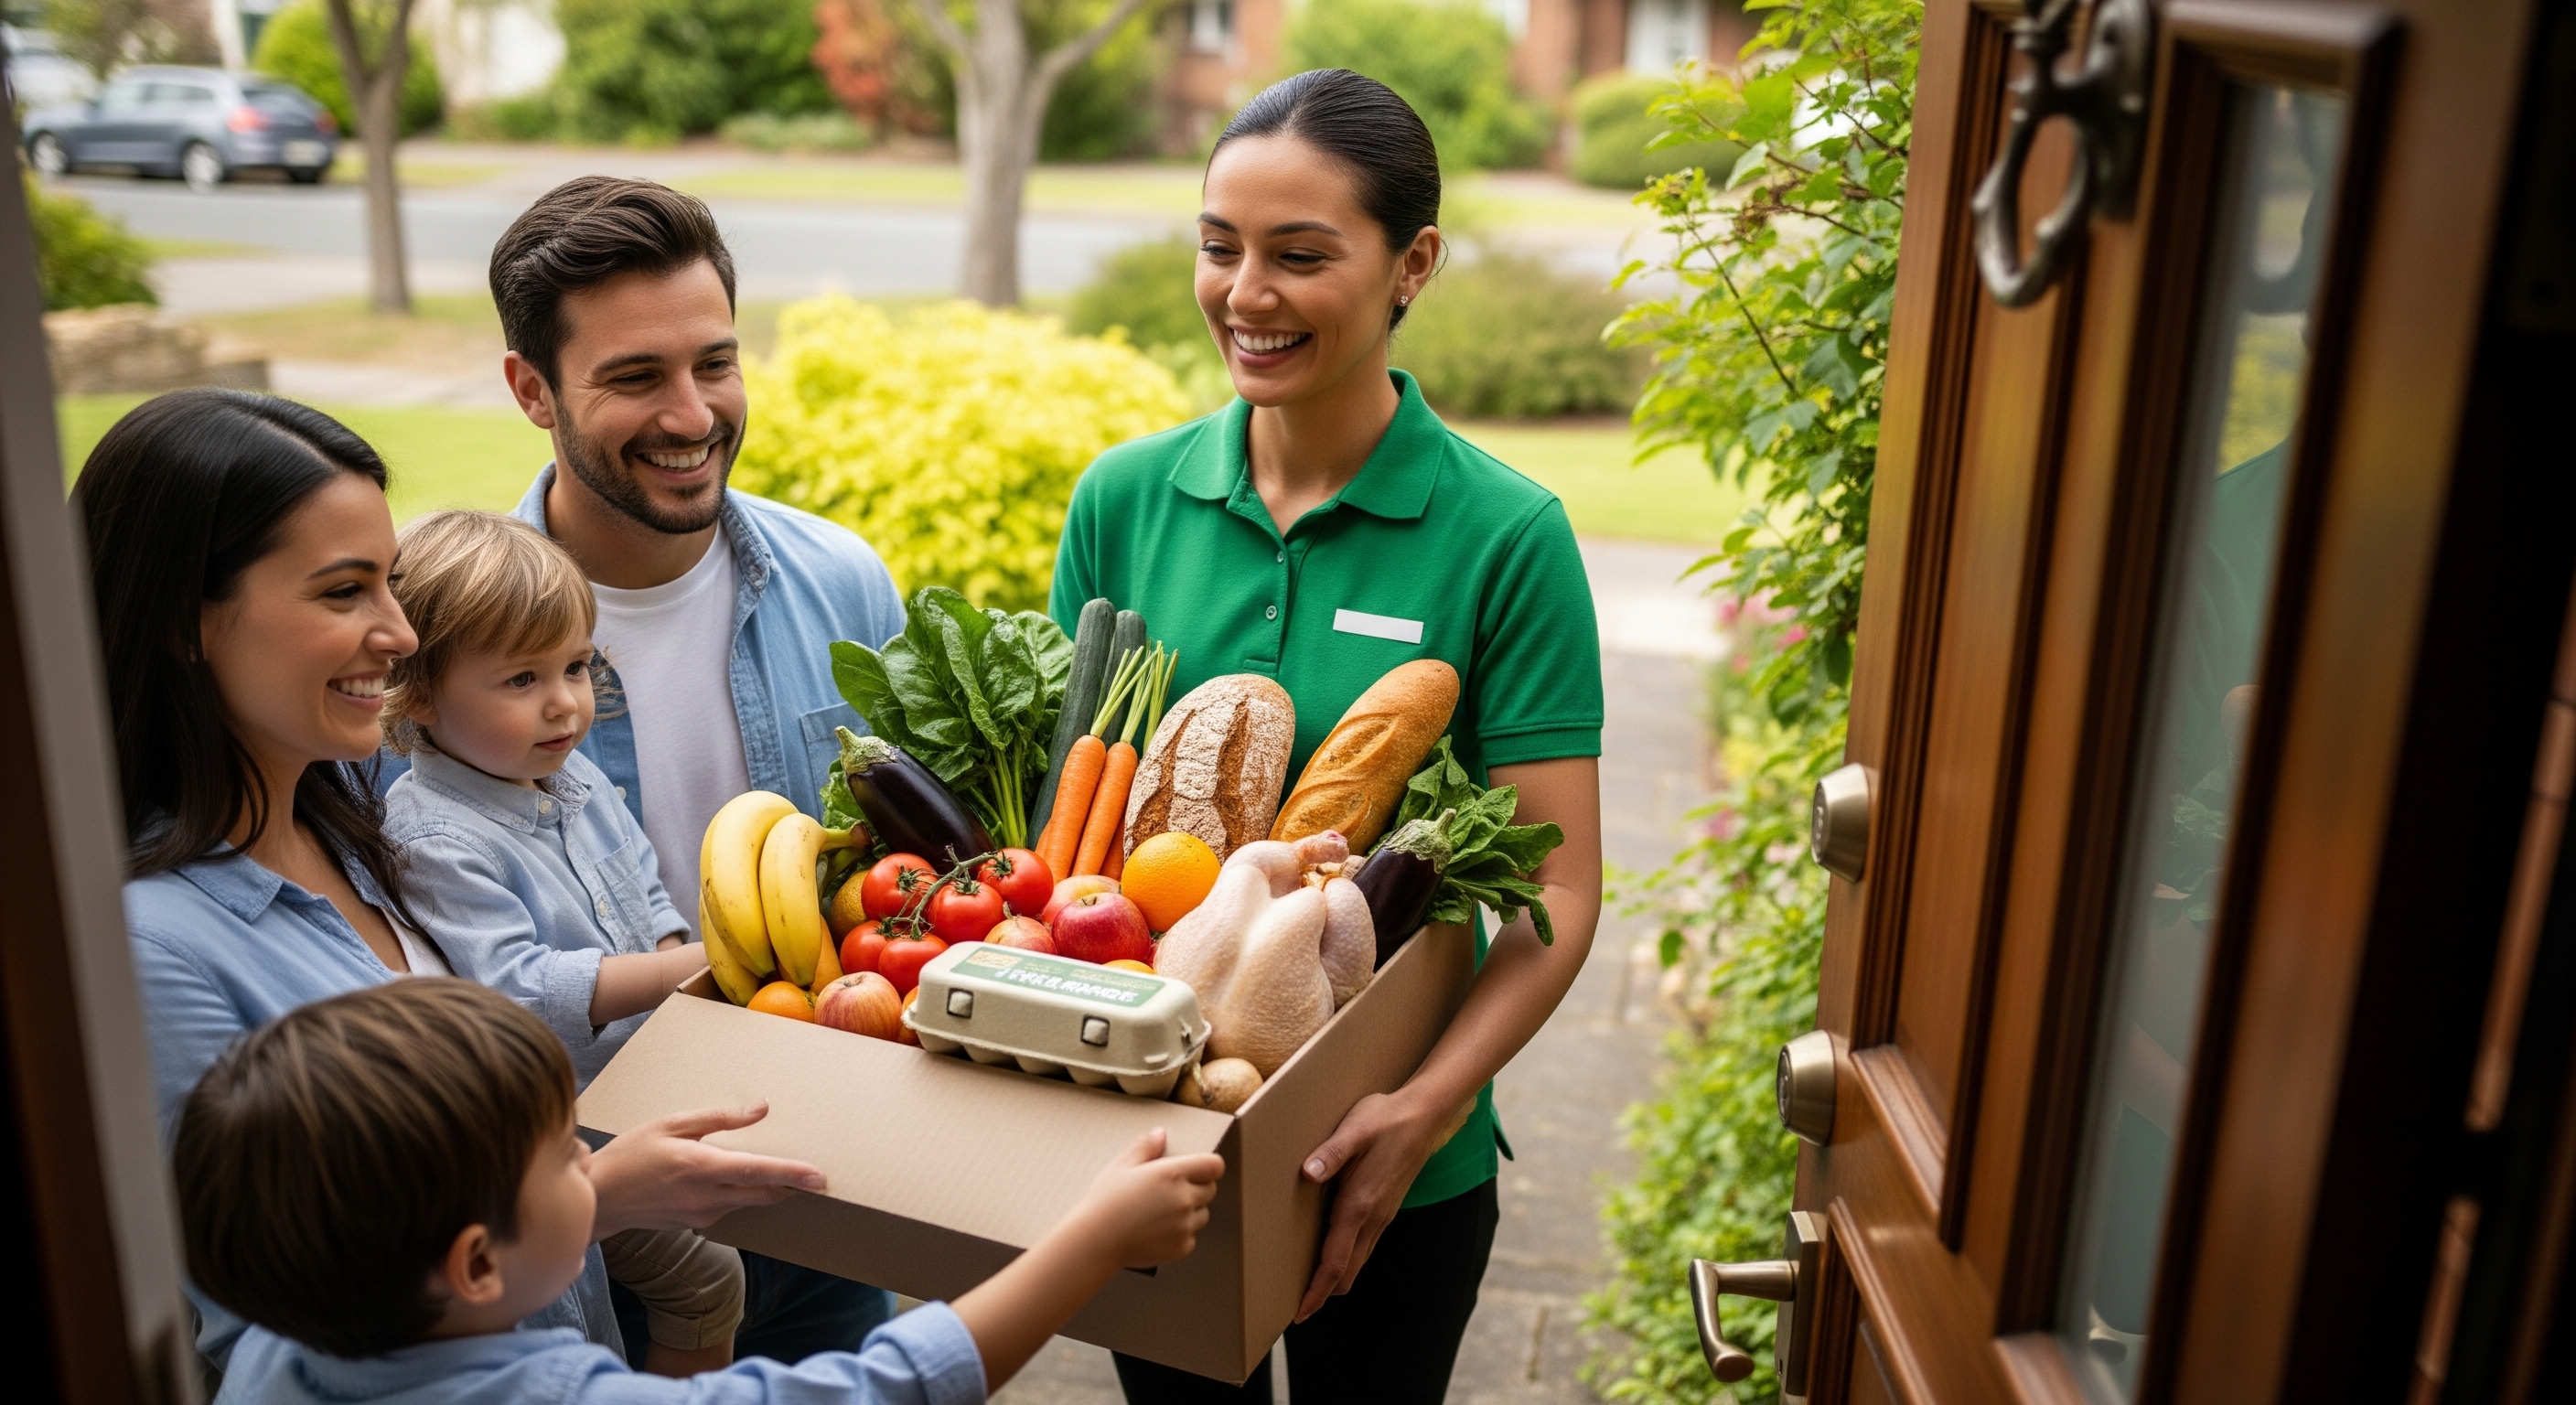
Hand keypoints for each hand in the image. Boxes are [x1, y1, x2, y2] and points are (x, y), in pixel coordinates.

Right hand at [587, 1102, 827, 1238]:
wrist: (599, 1199)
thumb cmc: (631, 1155)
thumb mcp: (672, 1125)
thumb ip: (720, 1118)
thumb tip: (761, 1109)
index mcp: (703, 1168)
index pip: (759, 1172)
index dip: (793, 1174)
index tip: (820, 1177)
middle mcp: (708, 1197)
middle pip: (765, 1194)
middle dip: (792, 1186)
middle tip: (815, 1175)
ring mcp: (703, 1215)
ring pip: (749, 1201)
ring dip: (766, 1188)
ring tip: (775, 1167)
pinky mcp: (697, 1224)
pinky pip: (729, 1207)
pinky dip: (740, 1193)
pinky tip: (732, 1178)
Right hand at [1073, 1128, 1225, 1268]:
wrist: (1096, 1241)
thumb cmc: (1105, 1201)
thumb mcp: (1121, 1166)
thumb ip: (1145, 1147)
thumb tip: (1161, 1133)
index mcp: (1172, 1174)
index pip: (1214, 1165)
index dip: (1209, 1166)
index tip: (1198, 1169)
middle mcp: (1184, 1199)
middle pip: (1211, 1190)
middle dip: (1197, 1187)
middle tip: (1171, 1191)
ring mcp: (1185, 1225)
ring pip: (1202, 1214)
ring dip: (1190, 1212)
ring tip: (1160, 1213)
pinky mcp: (1182, 1247)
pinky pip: (1191, 1237)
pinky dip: (1180, 1234)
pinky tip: (1156, 1231)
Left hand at [1295, 1089, 1452, 1319]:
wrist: (1424, 1114)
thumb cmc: (1386, 1118)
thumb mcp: (1355, 1128)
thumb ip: (1332, 1152)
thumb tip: (1308, 1173)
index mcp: (1360, 1204)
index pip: (1336, 1262)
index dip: (1317, 1291)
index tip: (1300, 1313)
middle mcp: (1373, 1218)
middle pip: (1347, 1272)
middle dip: (1323, 1293)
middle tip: (1296, 1307)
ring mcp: (1382, 1216)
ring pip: (1357, 1262)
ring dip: (1334, 1278)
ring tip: (1309, 1287)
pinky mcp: (1385, 1208)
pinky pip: (1364, 1247)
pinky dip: (1345, 1261)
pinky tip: (1330, 1253)